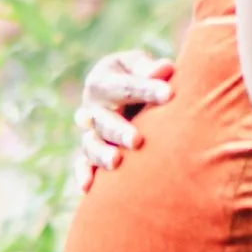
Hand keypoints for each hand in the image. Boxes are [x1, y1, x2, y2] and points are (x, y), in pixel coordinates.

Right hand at [77, 45, 174, 180]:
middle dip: (119, 130)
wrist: (129, 92)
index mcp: (104, 81)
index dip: (146, 89)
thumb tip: (164, 68)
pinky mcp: (91, 151)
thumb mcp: (141, 64)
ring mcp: (92, 132)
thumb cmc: (141, 74)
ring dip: (101, 153)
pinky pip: (83, 163)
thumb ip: (150, 68)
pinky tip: (88, 187)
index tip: (169, 94)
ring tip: (116, 162)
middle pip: (103, 120)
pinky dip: (83, 173)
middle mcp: (93, 107)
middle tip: (137, 141)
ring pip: (91, 144)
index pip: (125, 86)